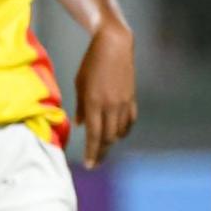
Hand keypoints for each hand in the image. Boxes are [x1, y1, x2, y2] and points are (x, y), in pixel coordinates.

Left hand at [75, 22, 135, 167]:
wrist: (114, 46)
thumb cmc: (91, 63)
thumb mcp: (79, 82)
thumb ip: (79, 106)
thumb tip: (79, 125)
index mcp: (94, 102)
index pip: (94, 135)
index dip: (92, 152)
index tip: (89, 165)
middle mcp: (111, 106)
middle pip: (108, 137)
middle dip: (101, 152)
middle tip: (95, 162)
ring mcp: (124, 103)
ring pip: (119, 132)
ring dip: (111, 142)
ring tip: (102, 149)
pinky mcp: (132, 99)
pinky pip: (129, 122)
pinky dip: (123, 131)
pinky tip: (117, 134)